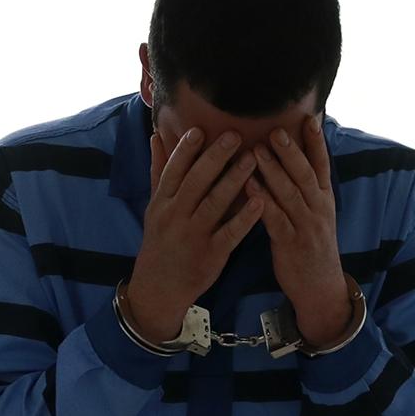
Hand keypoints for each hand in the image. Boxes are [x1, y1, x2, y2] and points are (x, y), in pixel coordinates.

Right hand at [123, 127, 265, 343]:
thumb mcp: (154, 206)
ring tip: (253, 159)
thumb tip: (157, 136)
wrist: (160, 287)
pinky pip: (230, 232)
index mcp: (162, 203)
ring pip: (215, 203)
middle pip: (196, 182)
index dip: (186, 150)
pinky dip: (245, 217)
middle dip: (215, 158)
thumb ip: (159, 171)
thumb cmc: (160, 241)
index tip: (201, 129)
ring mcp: (194, 236)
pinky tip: (260, 200)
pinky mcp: (211, 254)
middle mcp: (175, 216)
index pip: (173, 171)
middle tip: (235, 135)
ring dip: (234, 180)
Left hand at [245, 116, 351, 344]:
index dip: (317, 142)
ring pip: (290, 194)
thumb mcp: (315, 215)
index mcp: (325, 200)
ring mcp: (306, 226)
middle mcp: (318, 209)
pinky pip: (275, 219)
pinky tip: (248, 187)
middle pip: (306, 174)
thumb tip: (293, 160)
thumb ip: (305, 189)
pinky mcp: (290, 243)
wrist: (320, 287)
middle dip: (291, 151)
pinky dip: (262, 201)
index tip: (311, 117)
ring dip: (273, 171)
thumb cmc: (311, 246)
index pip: (323, 165)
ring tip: (256, 150)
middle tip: (275, 129)